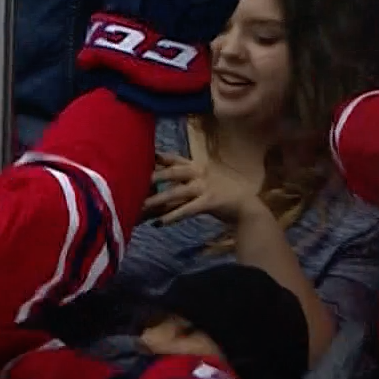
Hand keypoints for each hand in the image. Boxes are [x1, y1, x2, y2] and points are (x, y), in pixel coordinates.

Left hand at [144, 151, 261, 223]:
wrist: (247, 206)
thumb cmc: (224, 193)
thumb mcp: (206, 180)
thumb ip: (186, 179)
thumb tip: (163, 183)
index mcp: (198, 166)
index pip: (175, 159)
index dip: (158, 157)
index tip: (141, 155)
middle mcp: (200, 173)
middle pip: (172, 172)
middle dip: (153, 176)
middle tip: (132, 179)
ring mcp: (205, 187)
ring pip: (176, 192)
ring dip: (157, 200)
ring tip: (139, 206)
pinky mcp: (210, 202)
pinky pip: (187, 210)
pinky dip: (172, 216)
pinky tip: (159, 223)